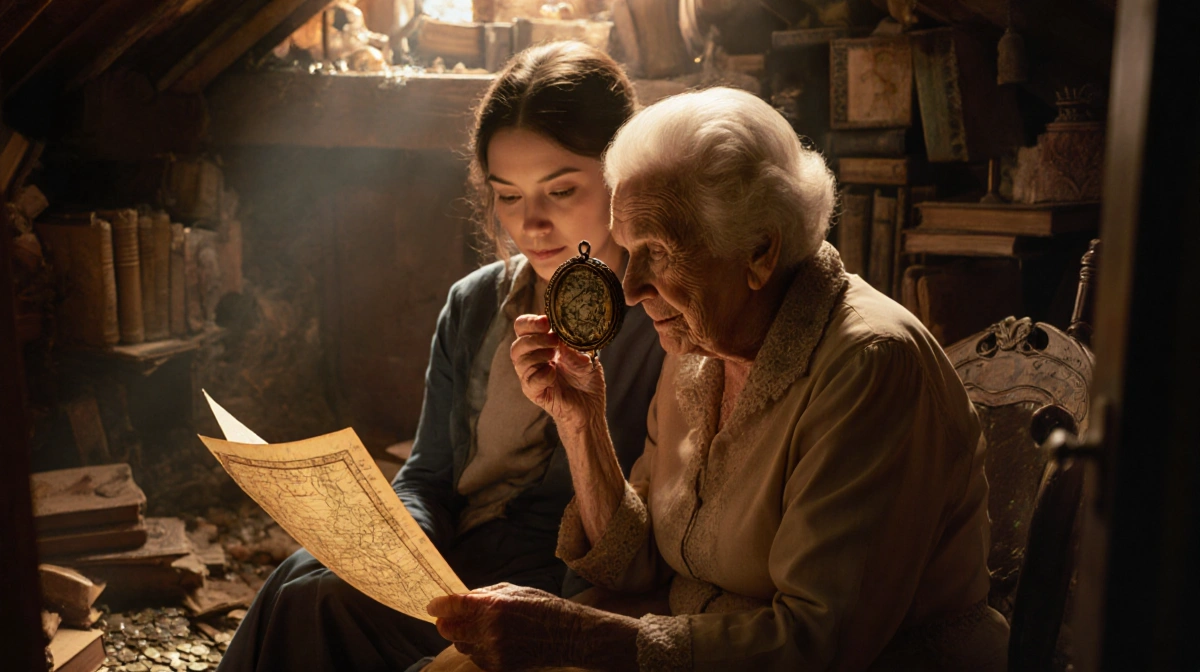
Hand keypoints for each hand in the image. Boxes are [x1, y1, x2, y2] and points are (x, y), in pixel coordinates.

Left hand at [427, 583, 636, 671]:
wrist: (568, 635)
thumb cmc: (543, 607)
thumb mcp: (514, 590)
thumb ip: (484, 594)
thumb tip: (460, 599)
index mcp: (494, 605)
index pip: (453, 605)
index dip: (438, 605)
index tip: (432, 606)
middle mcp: (490, 629)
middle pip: (449, 630)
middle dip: (446, 623)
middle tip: (447, 619)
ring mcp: (494, 651)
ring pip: (462, 645)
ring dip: (464, 637)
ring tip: (482, 629)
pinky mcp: (499, 667)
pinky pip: (476, 658)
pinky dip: (479, 649)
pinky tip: (495, 641)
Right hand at [510, 315, 605, 432]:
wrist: (590, 407)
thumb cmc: (586, 380)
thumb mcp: (586, 358)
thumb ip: (574, 347)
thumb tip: (562, 337)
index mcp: (541, 346)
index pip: (523, 329)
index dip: (530, 322)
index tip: (546, 321)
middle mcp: (532, 360)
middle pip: (517, 344)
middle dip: (533, 337)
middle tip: (553, 339)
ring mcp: (532, 377)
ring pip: (519, 361)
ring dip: (537, 353)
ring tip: (555, 355)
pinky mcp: (535, 393)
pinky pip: (529, 381)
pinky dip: (541, 375)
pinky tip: (554, 374)